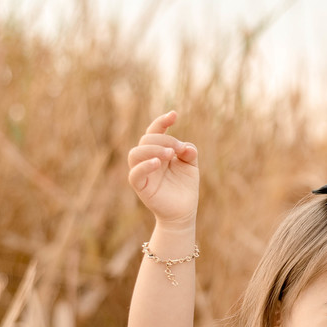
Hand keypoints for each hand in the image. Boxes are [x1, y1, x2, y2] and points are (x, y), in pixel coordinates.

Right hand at [127, 111, 199, 226]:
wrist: (183, 211)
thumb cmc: (185, 187)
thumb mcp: (191, 166)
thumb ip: (189, 153)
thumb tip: (187, 146)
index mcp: (159, 151)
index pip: (155, 132)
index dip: (162, 122)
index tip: (174, 115)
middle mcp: (148, 159)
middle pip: (146, 140)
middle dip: (164, 140)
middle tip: (180, 149)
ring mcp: (143, 172)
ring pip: (135, 154)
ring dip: (153, 150)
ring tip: (170, 154)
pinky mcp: (141, 187)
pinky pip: (135, 174)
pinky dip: (145, 166)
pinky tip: (158, 163)